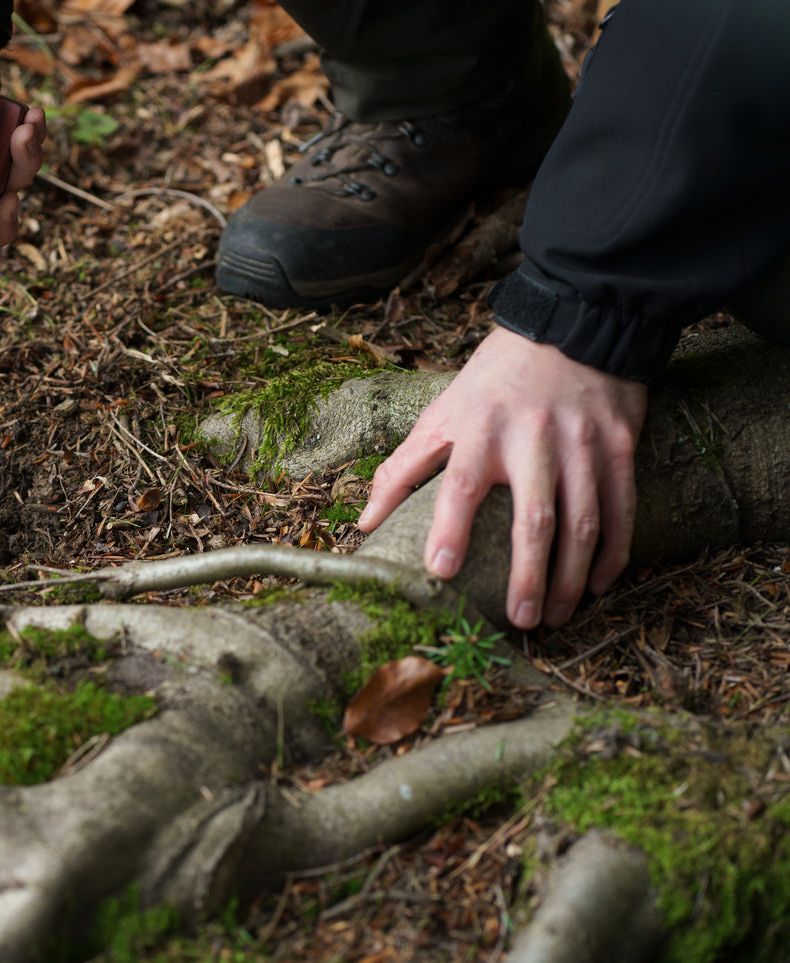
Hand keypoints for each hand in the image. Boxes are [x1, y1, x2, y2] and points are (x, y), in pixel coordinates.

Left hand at [357, 326, 647, 628]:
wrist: (572, 323)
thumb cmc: (494, 381)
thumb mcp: (440, 413)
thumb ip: (402, 469)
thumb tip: (365, 524)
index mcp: (480, 430)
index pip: (461, 484)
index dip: (450, 529)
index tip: (441, 571)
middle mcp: (533, 439)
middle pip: (534, 518)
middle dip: (528, 576)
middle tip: (521, 621)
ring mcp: (582, 444)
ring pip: (584, 522)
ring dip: (572, 577)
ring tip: (557, 616)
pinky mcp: (620, 444)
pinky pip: (621, 509)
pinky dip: (613, 551)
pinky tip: (598, 585)